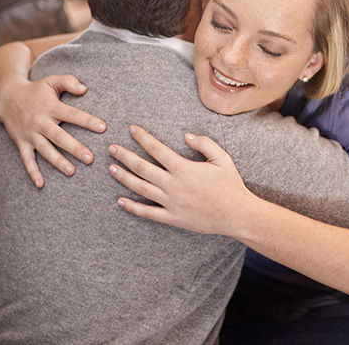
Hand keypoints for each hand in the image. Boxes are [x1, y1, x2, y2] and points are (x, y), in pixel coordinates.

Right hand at [0, 75, 105, 187]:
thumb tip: (85, 88)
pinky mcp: (21, 142)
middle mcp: (39, 122)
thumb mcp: (51, 81)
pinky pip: (26, 159)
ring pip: (45, 150)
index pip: (72, 114)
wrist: (6, 96)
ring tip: (71, 171)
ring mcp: (29, 134)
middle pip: (59, 136)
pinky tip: (41, 185)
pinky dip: (32, 172)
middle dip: (74, 148)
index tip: (103, 128)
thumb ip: (69, 81)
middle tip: (90, 158)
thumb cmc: (36, 90)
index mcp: (50, 107)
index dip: (87, 121)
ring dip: (57, 161)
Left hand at [108, 125, 253, 234]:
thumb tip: (186, 135)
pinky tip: (120, 200)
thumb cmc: (230, 185)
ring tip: (111, 168)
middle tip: (112, 148)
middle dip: (125, 156)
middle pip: (142, 168)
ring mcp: (171, 203)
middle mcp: (173, 185)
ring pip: (140, 188)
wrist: (236, 214)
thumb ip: (204, 143)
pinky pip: (148, 213)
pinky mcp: (172, 218)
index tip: (131, 129)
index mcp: (184, 168)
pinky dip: (132, 207)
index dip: (143, 138)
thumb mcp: (222, 158)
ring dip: (124, 177)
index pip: (157, 149)